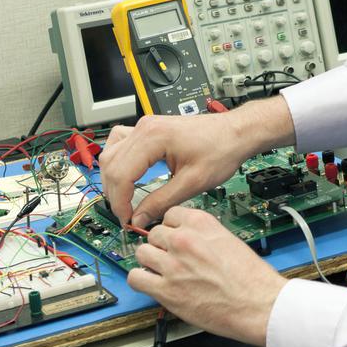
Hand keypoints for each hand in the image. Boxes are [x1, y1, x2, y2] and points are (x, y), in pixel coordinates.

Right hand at [100, 96, 295, 226]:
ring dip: (113, 179)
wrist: (236, 133)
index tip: (127, 220)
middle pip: (111, 164)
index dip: (120, 202)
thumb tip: (139, 219)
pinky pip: (120, 144)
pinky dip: (118, 163)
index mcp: (153, 137)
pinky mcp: (149, 129)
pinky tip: (126, 177)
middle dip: (115, 194)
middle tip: (128, 216)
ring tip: (125, 201)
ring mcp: (145, 126)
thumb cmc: (222, 149)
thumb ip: (161, 202)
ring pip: (111, 154)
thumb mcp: (192, 183)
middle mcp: (145, 128)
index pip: (120, 174)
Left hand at [129, 205, 287, 345]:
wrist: (258, 303)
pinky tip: (151, 284)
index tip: (173, 236)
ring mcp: (172, 265)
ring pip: (141, 253)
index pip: (170, 215)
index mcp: (201, 223)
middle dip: (160, 246)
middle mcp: (184, 240)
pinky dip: (140, 280)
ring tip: (160, 271)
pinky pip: (136, 278)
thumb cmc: (250, 277)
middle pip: (154, 234)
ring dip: (149, 261)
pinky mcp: (165, 290)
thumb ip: (204, 235)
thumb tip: (190, 238)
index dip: (171, 228)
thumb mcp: (229, 240)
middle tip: (170, 257)